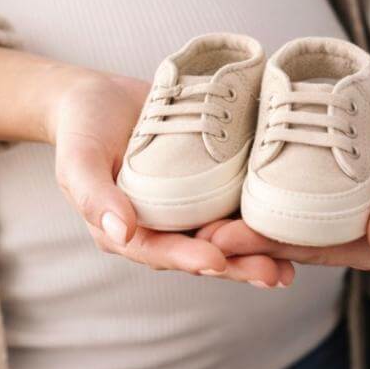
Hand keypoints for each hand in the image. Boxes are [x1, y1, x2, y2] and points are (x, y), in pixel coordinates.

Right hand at [49, 68, 294, 286]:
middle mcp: (162, 226)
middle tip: (272, 272)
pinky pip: (235, 204)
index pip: (160, 252)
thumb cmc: (82, 128)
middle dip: (237, 266)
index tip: (215, 262)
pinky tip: (291, 225)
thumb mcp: (78, 159)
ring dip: (256, 252)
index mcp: (128, 231)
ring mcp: (188, 208)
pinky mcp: (210, 184)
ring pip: (225, 236)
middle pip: (202, 253)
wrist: (99, 96)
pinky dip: (261, 217)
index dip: (188, 258)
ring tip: (288, 265)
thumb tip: (122, 230)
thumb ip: (95, 195)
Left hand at [204, 83, 369, 271]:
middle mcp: (355, 238)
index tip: (224, 241)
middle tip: (194, 230)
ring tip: (191, 215)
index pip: (316, 250)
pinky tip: (213, 188)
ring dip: (240, 219)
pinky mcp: (322, 189)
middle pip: (290, 241)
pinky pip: (285, 196)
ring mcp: (336, 215)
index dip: (268, 247)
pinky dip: (252, 194)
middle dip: (242, 240)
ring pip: (282, 222)